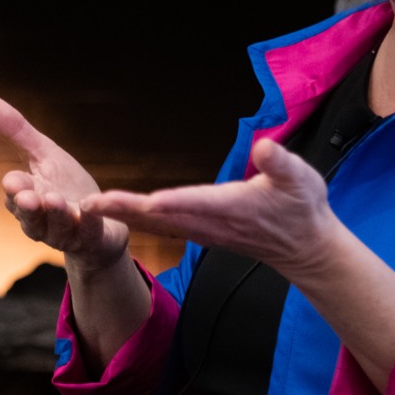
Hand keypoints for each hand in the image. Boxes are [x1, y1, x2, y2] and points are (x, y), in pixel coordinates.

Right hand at [0, 94, 131, 268]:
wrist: (102, 221)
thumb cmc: (66, 187)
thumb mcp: (43, 154)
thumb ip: (16, 131)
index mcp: (27, 196)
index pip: (15, 192)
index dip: (15, 187)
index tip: (13, 181)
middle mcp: (42, 219)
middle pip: (30, 215)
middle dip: (28, 206)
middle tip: (26, 196)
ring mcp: (66, 232)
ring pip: (56, 227)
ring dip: (55, 214)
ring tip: (54, 200)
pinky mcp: (91, 238)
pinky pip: (89, 233)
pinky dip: (89, 222)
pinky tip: (90, 209)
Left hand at [82, 138, 341, 282]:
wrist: (306, 247)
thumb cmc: (303, 208)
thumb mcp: (301, 180)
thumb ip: (281, 164)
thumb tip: (266, 148)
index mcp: (229, 208)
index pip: (190, 203)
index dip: (163, 203)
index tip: (141, 200)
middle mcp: (209, 222)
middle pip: (158, 217)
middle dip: (123, 210)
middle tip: (88, 205)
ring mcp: (202, 230)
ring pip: (154, 224)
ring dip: (121, 215)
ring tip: (89, 208)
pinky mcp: (201, 231)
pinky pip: (160, 226)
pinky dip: (136, 219)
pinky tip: (117, 212)